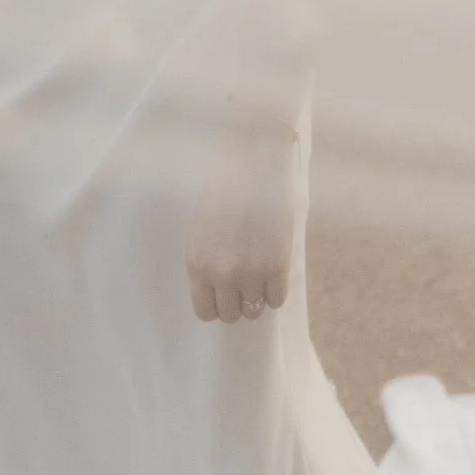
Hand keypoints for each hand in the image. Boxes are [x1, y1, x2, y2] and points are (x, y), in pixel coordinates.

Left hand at [184, 117, 296, 324]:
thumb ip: (207, 263)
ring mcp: (250, 272)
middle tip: (245, 279)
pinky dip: (277, 289)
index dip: (217, 304)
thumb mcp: (203, 229)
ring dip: (258, 295)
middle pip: (231, 314)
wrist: (254, 160)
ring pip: (255, 309)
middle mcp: (221, 273)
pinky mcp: (278, 266)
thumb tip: (218, 292)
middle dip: (238, 301)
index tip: (225, 292)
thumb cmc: (225, 189)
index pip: (205, 312)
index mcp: (196, 263)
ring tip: (260, 271)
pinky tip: (274, 267)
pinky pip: (277, 299)